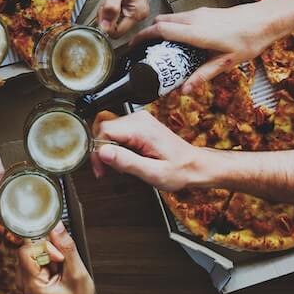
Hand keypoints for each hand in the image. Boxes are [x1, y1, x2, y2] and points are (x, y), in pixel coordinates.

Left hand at [16, 222, 94, 293]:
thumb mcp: (77, 274)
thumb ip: (66, 248)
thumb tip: (57, 225)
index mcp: (31, 285)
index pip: (25, 251)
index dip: (44, 248)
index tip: (59, 256)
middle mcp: (23, 281)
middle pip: (29, 249)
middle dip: (48, 250)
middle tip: (63, 262)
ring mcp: (26, 277)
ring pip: (34, 249)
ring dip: (50, 253)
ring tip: (62, 268)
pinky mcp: (31, 273)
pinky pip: (37, 254)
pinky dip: (50, 257)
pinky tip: (58, 268)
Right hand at [91, 110, 208, 190]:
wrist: (196, 165)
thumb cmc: (179, 171)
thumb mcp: (153, 173)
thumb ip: (127, 161)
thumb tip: (103, 151)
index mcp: (142, 130)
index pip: (104, 130)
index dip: (97, 150)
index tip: (101, 168)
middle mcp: (139, 119)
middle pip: (103, 127)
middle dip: (100, 149)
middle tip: (106, 169)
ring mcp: (140, 120)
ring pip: (108, 128)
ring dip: (107, 148)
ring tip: (119, 165)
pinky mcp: (140, 124)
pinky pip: (117, 130)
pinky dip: (115, 145)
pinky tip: (125, 157)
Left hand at [97, 0, 150, 37]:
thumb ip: (110, 10)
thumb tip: (105, 27)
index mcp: (138, 13)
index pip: (116, 33)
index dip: (105, 23)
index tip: (104, 8)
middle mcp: (137, 13)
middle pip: (113, 27)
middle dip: (105, 15)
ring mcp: (131, 8)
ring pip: (111, 19)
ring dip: (106, 9)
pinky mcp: (126, 3)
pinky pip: (112, 11)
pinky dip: (107, 4)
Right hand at [131, 3, 279, 93]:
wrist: (266, 20)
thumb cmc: (249, 39)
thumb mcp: (225, 63)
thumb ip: (202, 75)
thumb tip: (184, 90)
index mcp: (196, 32)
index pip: (160, 29)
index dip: (142, 37)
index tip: (133, 46)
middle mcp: (194, 19)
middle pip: (160, 21)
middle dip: (149, 34)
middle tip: (146, 50)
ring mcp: (199, 13)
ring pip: (171, 18)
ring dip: (162, 29)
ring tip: (164, 49)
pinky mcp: (205, 12)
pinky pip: (181, 17)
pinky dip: (174, 27)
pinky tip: (183, 42)